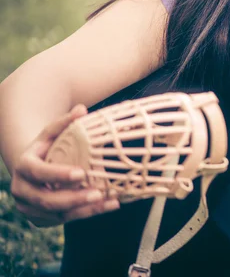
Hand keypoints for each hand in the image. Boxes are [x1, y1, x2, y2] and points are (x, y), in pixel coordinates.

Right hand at [10, 104, 119, 226]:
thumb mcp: (53, 133)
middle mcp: (22, 190)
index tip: (81, 173)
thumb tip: (82, 109)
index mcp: (23, 166)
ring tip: (108, 201)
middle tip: (98, 193)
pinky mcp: (41, 219)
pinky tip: (107, 206)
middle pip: (46, 200)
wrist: (34, 169)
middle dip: (73, 198)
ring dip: (84, 210)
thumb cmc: (47, 148)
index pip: (38, 173)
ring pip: (57, 214)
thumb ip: (65, 122)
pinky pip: (64, 220)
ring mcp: (30, 207)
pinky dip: (87, 214)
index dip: (58, 175)